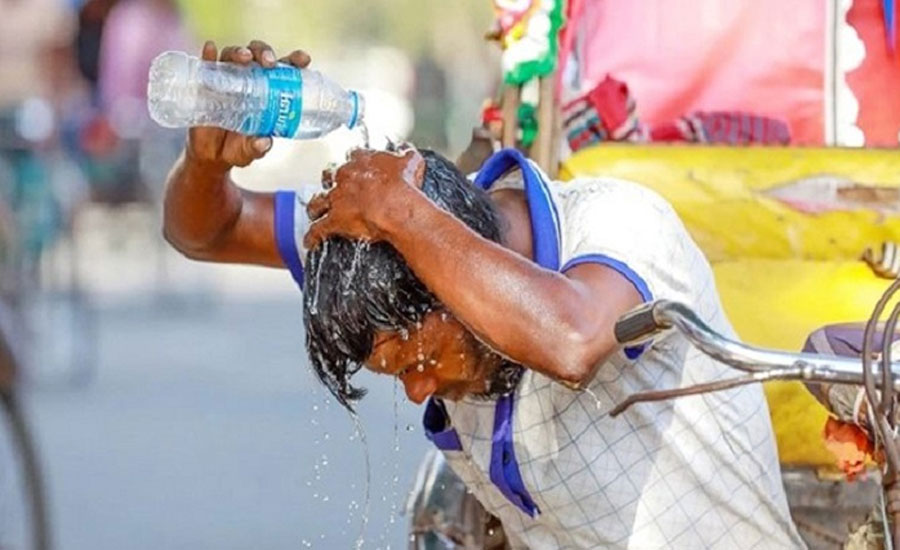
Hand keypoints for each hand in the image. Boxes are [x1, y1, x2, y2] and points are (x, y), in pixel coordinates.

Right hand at [184, 40, 311, 170]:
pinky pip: (207, 66)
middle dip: (265, 53)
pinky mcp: (206, 84)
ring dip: (240, 52)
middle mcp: (249, 79)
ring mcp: (227, 79)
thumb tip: (263, 143)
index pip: (285, 69)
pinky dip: (209, 56)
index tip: (303, 60)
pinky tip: (211, 49)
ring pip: (234, 55)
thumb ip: (257, 148)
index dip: (295, 60)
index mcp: (269, 91)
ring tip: (245, 59)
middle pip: (259, 55)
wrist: (211, 155)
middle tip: (270, 64)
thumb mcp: (249, 151)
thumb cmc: (239, 147)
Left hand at [303, 148, 425, 249]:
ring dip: (316, 207)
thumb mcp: (412, 163)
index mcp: (362, 162)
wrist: (397, 208)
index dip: (354, 162)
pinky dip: (313, 236)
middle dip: (330, 181)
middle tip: (332, 185)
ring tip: (314, 211)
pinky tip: (311, 241)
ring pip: (318, 201)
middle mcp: (345, 177)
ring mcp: (337, 199)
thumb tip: (409, 153)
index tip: (355, 165)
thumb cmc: (403, 187)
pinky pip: (318, 229)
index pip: (353, 156)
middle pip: (329, 176)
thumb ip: (408, 155)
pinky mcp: (334, 220)